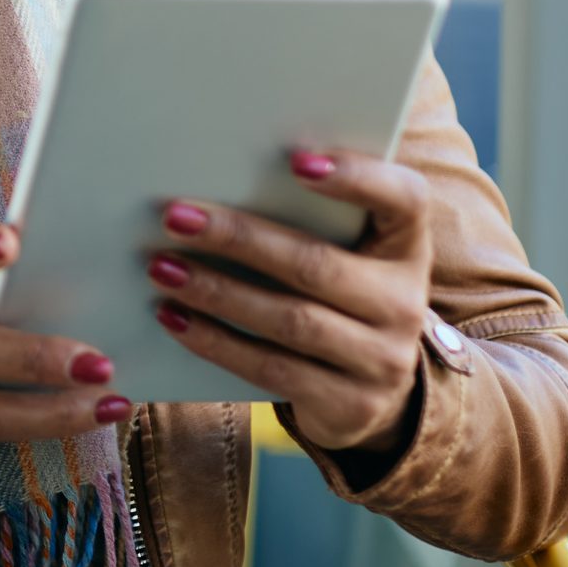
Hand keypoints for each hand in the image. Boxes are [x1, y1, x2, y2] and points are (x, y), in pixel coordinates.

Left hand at [148, 148, 433, 455]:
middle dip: (239, 239)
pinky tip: (173, 318)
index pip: (403, 200)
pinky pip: (272, 370)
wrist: (373, 394)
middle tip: (175, 217)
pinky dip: (216, 342)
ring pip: (291, 321)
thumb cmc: (338, 295)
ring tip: (161, 268)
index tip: (296, 160)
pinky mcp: (350, 405)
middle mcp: (404, 302)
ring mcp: (383, 359)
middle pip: (316, 264)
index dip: (358, 177)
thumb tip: (214, 176)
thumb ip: (304, 216)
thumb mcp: (344, 254)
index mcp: (406, 247)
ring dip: (217, 293)